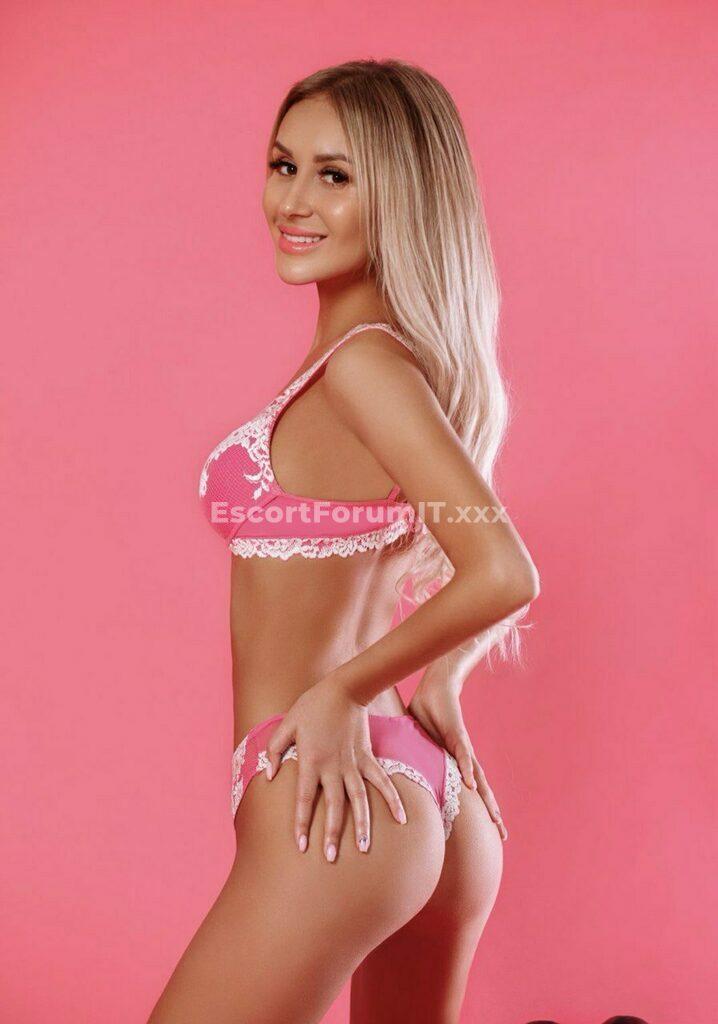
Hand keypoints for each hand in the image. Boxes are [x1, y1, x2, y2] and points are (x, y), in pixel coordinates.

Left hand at [264, 676, 407, 860]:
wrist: (344, 689)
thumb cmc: (311, 706)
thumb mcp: (287, 724)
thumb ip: (274, 749)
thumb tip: (267, 775)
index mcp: (310, 760)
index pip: (303, 799)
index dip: (302, 823)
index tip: (301, 846)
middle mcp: (333, 767)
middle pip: (332, 806)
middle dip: (331, 833)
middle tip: (331, 858)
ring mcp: (353, 763)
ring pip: (359, 799)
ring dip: (362, 824)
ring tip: (364, 849)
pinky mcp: (368, 757)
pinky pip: (381, 781)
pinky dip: (392, 799)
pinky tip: (402, 819)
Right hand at [408, 676, 507, 840]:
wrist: (436, 687)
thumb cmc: (426, 712)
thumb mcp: (414, 742)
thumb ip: (409, 756)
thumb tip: (388, 771)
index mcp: (452, 762)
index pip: (466, 791)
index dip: (476, 811)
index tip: (485, 832)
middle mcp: (461, 759)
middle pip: (480, 790)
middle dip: (490, 813)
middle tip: (503, 836)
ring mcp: (461, 748)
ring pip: (477, 777)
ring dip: (486, 798)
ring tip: (495, 819)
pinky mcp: (457, 735)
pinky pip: (463, 755)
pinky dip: (466, 770)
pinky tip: (471, 785)